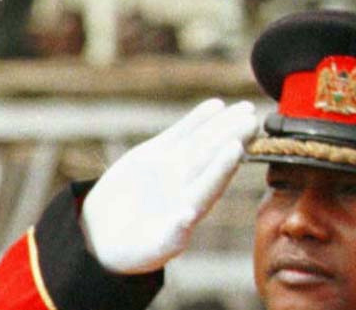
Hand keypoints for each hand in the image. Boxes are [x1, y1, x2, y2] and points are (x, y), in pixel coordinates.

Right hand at [81, 98, 259, 274]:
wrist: (102, 236)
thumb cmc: (132, 250)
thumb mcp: (151, 247)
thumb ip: (171, 233)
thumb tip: (189, 216)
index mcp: (191, 208)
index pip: (211, 184)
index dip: (223, 166)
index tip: (237, 147)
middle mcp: (187, 184)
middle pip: (212, 156)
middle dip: (232, 137)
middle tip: (253, 118)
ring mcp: (173, 167)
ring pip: (202, 140)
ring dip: (222, 123)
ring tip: (243, 108)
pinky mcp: (155, 154)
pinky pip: (181, 133)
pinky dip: (197, 119)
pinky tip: (215, 105)